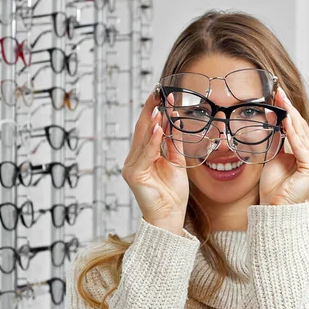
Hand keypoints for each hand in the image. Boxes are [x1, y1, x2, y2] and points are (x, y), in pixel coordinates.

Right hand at [121, 92, 188, 233]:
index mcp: (144, 155)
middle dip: (150, 110)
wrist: (170, 216)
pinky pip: (145, 154)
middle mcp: (135, 159)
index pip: (148, 128)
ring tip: (159, 107)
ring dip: (152, 122)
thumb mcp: (176, 162)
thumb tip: (173, 122)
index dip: (154, 111)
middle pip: (142, 129)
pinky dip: (152, 140)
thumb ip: (173, 144)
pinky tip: (159, 128)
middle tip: (157, 92)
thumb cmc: (172, 193)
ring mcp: (132, 166)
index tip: (161, 95)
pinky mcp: (134, 175)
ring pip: (143, 139)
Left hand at [259, 87, 308, 205]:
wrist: (275, 208)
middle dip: (289, 109)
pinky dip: (292, 132)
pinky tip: (285, 119)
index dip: (289, 111)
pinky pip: (300, 146)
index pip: (299, 129)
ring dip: (290, 116)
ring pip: (301, 135)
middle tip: (279, 92)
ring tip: (281, 100)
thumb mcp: (274, 155)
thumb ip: (277, 138)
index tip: (279, 95)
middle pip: (301, 128)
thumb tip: (272, 116)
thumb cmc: (275, 186)